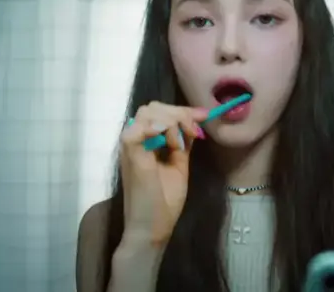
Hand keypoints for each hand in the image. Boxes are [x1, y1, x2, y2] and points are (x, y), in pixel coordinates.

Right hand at [119, 102, 207, 245]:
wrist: (152, 226)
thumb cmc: (164, 200)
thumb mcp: (179, 164)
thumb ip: (183, 142)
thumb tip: (195, 120)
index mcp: (147, 142)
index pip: (161, 112)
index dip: (183, 110)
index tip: (204, 115)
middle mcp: (136, 140)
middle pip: (154, 107)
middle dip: (179, 113)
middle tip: (194, 132)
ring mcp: (131, 145)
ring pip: (148, 112)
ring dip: (171, 122)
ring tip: (180, 144)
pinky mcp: (129, 153)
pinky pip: (137, 128)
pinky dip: (157, 128)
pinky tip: (171, 142)